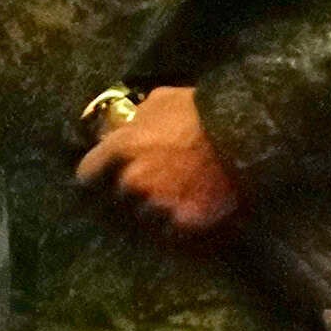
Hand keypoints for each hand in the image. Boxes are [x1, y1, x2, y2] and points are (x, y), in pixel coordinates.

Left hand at [83, 87, 246, 235]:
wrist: (242, 133)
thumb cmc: (199, 111)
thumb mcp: (160, 100)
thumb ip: (136, 119)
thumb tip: (123, 128)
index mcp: (122, 148)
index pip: (89, 172)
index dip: (95, 173)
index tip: (100, 176)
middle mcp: (134, 180)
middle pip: (119, 195)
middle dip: (130, 190)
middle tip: (149, 183)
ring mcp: (158, 203)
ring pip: (145, 215)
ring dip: (153, 209)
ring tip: (170, 201)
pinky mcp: (184, 222)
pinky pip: (172, 230)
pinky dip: (178, 224)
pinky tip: (187, 213)